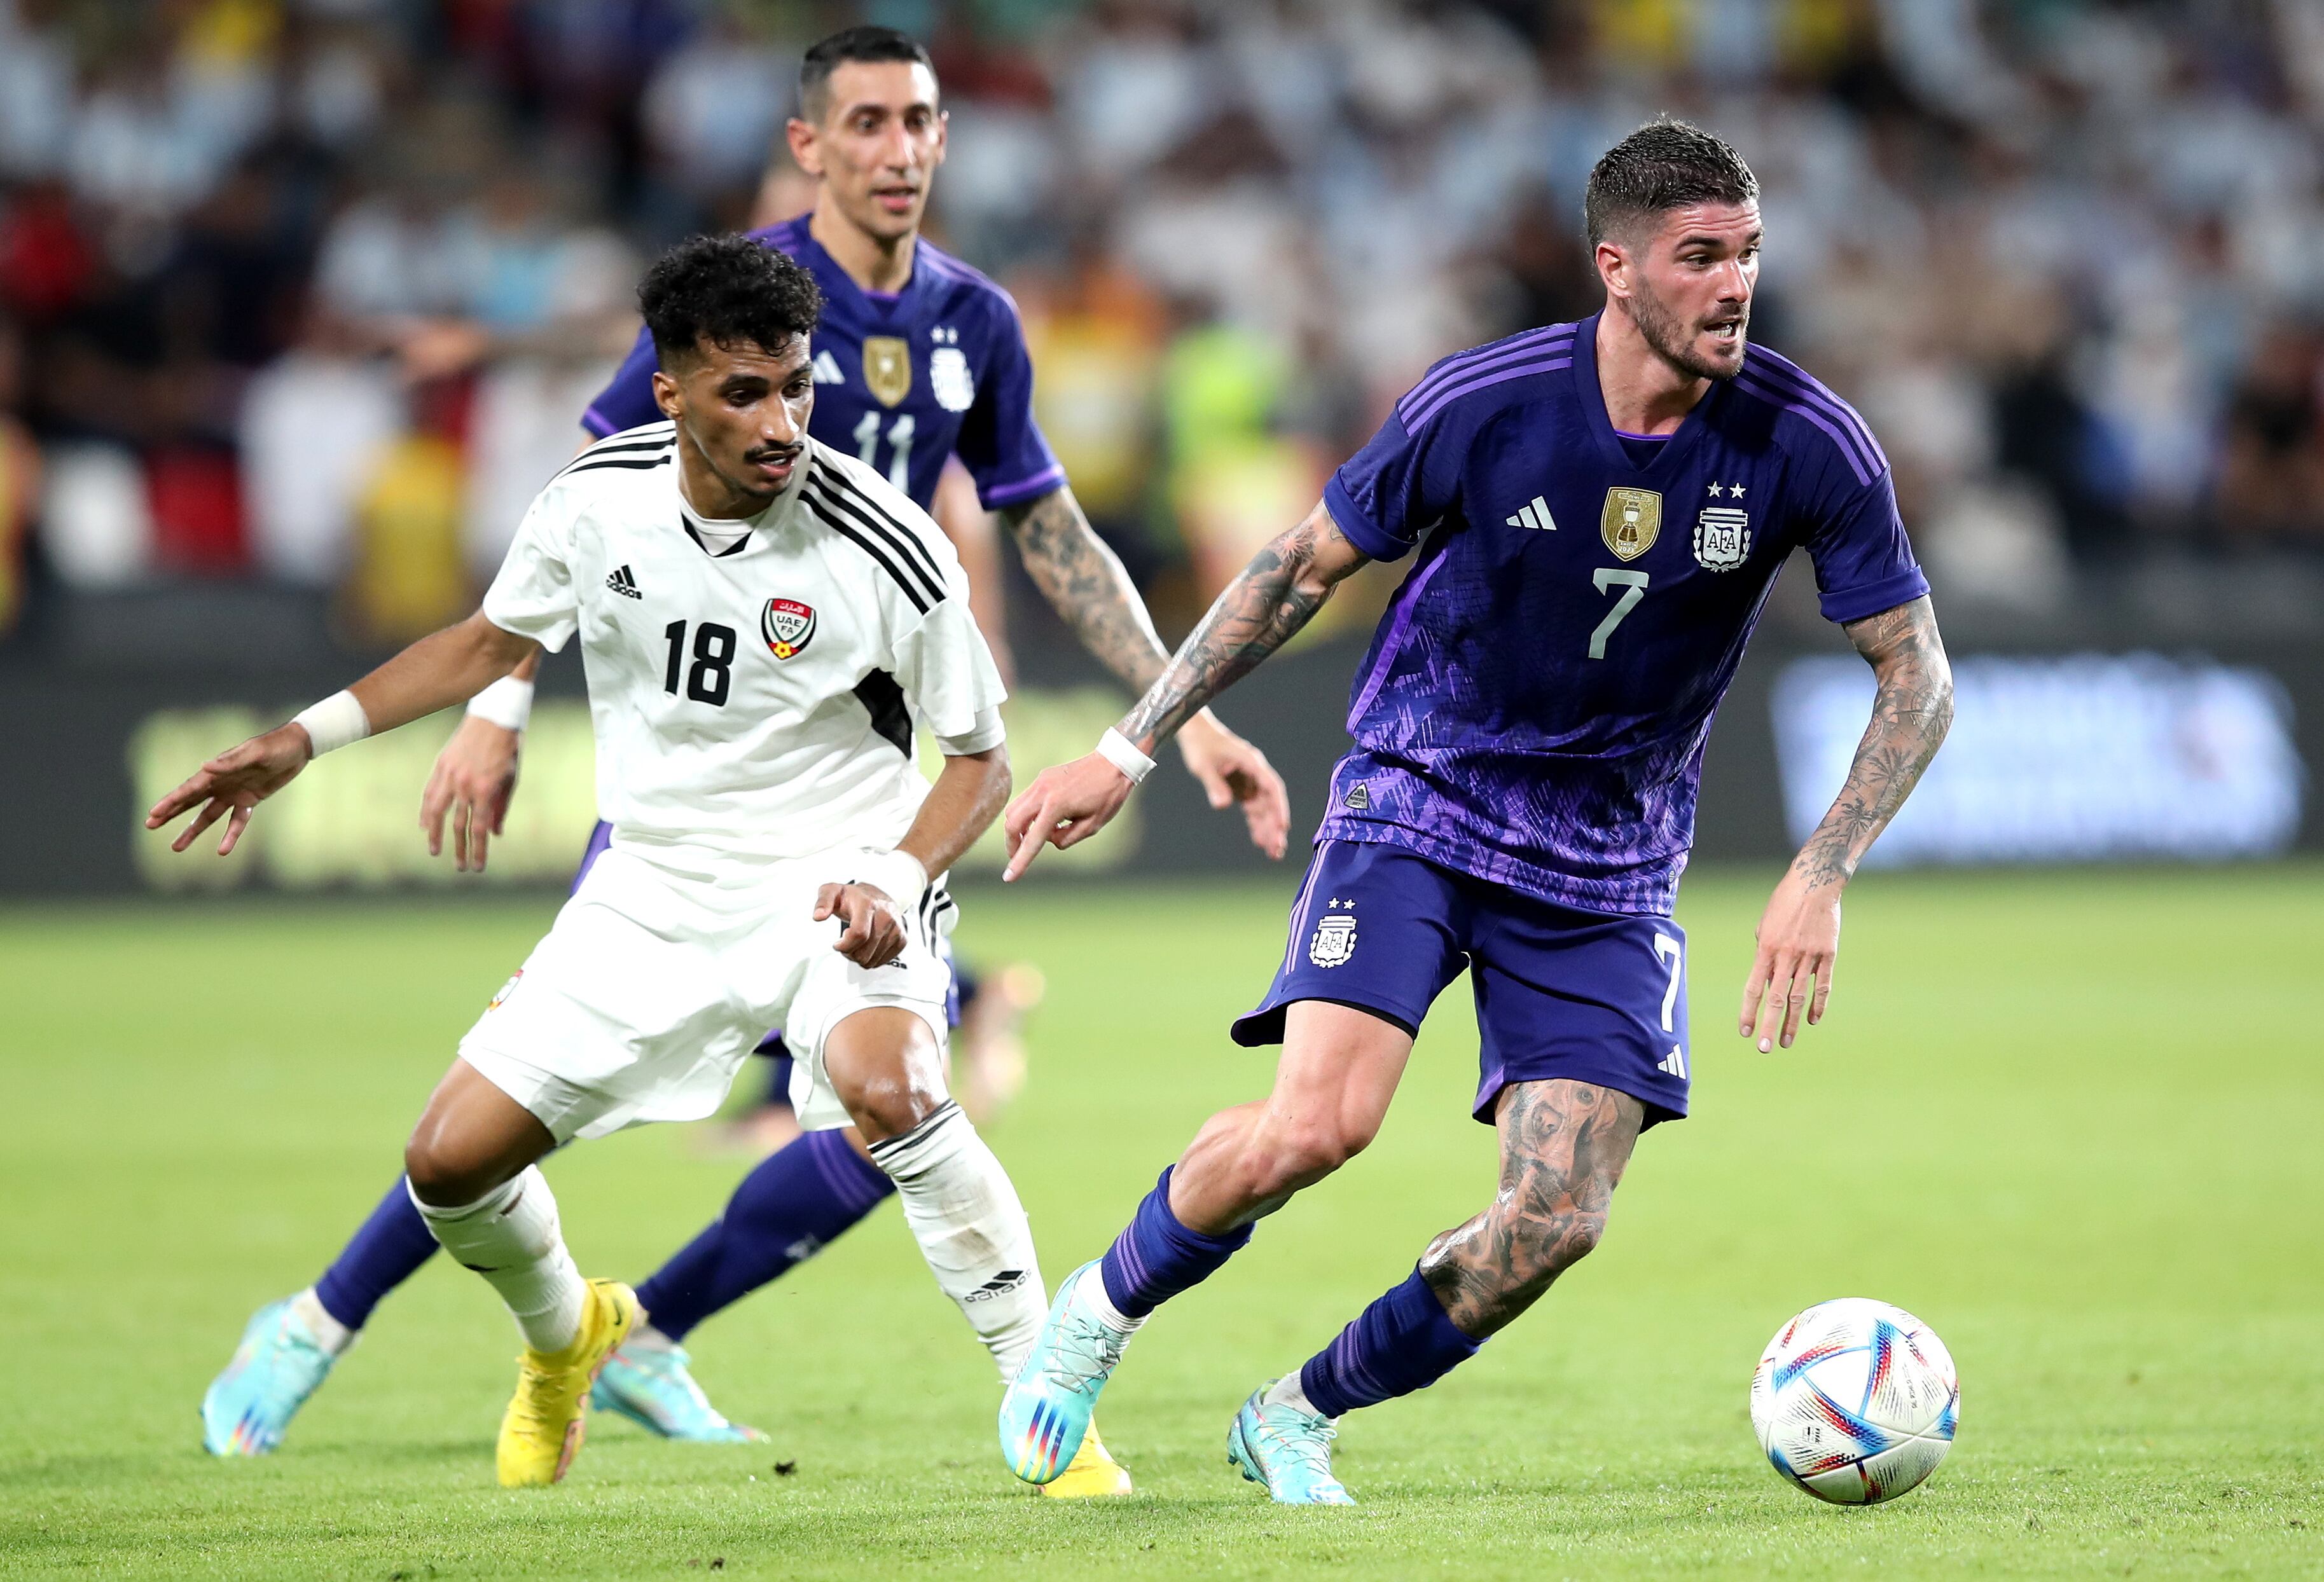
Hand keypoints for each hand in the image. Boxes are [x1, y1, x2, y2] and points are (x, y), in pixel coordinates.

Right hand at [144, 724, 312, 855]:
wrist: (297, 748)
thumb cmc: (274, 746)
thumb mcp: (255, 753)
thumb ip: (231, 762)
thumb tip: (204, 767)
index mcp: (217, 770)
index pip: (189, 789)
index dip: (171, 802)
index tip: (153, 814)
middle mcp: (221, 783)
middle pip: (190, 802)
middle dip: (170, 813)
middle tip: (149, 825)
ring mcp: (233, 793)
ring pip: (207, 816)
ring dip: (192, 831)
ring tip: (175, 847)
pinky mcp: (249, 801)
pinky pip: (237, 822)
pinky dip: (230, 835)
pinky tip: (223, 851)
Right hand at [421, 713, 521, 872]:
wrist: (494, 718)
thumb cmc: (508, 750)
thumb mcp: (510, 780)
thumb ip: (501, 808)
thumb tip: (494, 833)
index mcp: (486, 789)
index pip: (479, 829)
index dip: (478, 850)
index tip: (478, 867)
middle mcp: (465, 785)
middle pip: (459, 825)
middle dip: (460, 849)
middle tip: (460, 867)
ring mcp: (450, 774)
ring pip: (437, 811)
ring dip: (435, 834)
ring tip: (435, 851)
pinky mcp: (440, 765)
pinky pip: (429, 792)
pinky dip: (426, 810)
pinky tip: (424, 824)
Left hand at [815, 882, 907, 967]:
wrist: (878, 896)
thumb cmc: (853, 897)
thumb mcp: (832, 892)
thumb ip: (822, 902)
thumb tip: (818, 916)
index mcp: (867, 904)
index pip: (859, 934)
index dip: (845, 945)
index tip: (837, 943)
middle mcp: (885, 915)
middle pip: (864, 952)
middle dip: (849, 953)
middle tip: (845, 944)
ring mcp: (896, 928)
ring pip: (872, 959)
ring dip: (859, 957)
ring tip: (856, 945)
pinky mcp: (902, 938)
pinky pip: (883, 961)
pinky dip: (871, 959)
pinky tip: (867, 947)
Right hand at [1000, 752, 1134, 880]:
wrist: (1114, 763)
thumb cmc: (1108, 796)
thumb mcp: (1092, 826)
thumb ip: (1065, 838)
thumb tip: (1048, 838)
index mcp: (1056, 806)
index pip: (1032, 840)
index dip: (1020, 862)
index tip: (1008, 878)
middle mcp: (1043, 791)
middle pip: (1012, 823)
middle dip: (1012, 843)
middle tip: (1018, 857)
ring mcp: (1041, 782)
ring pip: (1014, 809)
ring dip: (1018, 828)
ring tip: (1033, 838)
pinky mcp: (1043, 777)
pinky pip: (1025, 799)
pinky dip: (1027, 814)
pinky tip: (1044, 821)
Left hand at [1176, 711, 1289, 859]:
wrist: (1195, 733)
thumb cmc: (1200, 745)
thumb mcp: (1203, 765)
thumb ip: (1214, 785)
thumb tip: (1223, 805)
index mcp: (1252, 763)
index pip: (1272, 788)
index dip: (1279, 808)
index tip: (1282, 827)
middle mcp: (1255, 773)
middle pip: (1271, 802)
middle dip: (1275, 826)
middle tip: (1278, 850)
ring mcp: (1249, 781)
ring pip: (1264, 808)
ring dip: (1268, 829)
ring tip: (1273, 853)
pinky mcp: (1241, 787)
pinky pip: (1252, 808)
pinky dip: (1255, 824)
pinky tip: (1259, 841)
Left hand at [1740, 866, 1842, 1051]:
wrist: (1815, 883)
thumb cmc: (1784, 903)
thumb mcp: (1765, 926)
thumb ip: (1764, 953)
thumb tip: (1767, 979)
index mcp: (1766, 949)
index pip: (1753, 988)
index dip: (1748, 1011)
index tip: (1744, 1031)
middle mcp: (1786, 956)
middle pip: (1776, 999)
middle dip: (1769, 1026)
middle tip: (1765, 1049)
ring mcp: (1808, 957)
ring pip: (1799, 998)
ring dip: (1793, 1022)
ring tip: (1787, 1042)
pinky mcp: (1828, 955)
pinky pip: (1822, 986)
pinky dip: (1817, 1005)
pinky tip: (1812, 1020)